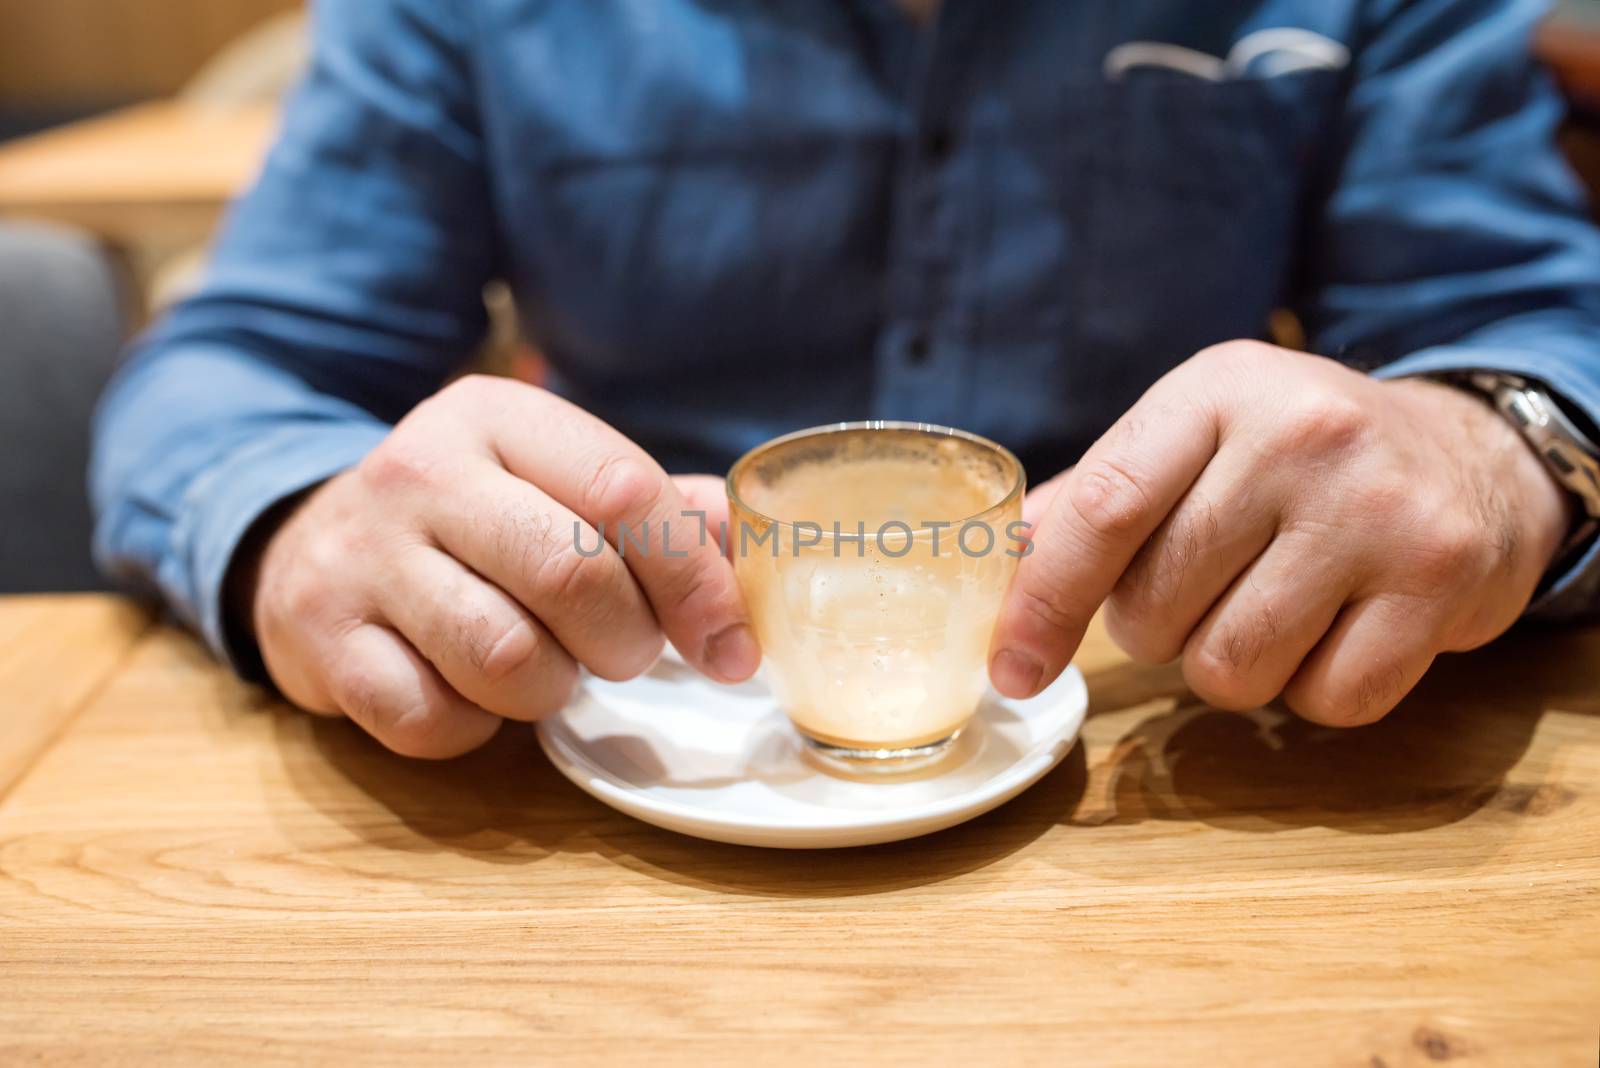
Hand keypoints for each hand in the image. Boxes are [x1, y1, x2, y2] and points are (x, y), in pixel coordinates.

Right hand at [241, 375, 756, 757]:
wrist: (312, 542)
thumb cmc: (477, 521)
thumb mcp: (559, 481)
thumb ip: (663, 510)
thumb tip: (760, 556)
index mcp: (498, 415)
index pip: (625, 491)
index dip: (697, 582)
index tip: (732, 646)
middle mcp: (421, 471)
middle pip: (572, 575)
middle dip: (627, 641)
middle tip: (625, 653)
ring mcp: (361, 556)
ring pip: (504, 659)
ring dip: (549, 689)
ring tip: (541, 666)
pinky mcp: (320, 641)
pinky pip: (432, 720)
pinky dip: (472, 729)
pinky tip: (467, 694)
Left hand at [991, 342, 1571, 725]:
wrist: (1468, 454)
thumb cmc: (1297, 459)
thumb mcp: (1195, 436)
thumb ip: (1095, 497)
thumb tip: (997, 560)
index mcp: (1214, 391)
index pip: (1104, 509)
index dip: (1044, 601)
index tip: (1010, 668)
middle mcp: (1300, 435)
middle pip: (1158, 606)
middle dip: (1156, 629)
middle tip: (1205, 591)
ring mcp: (1378, 507)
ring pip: (1231, 667)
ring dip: (1230, 669)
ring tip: (1270, 610)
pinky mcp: (1440, 579)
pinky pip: (1327, 701)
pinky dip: (1313, 693)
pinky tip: (1336, 632)